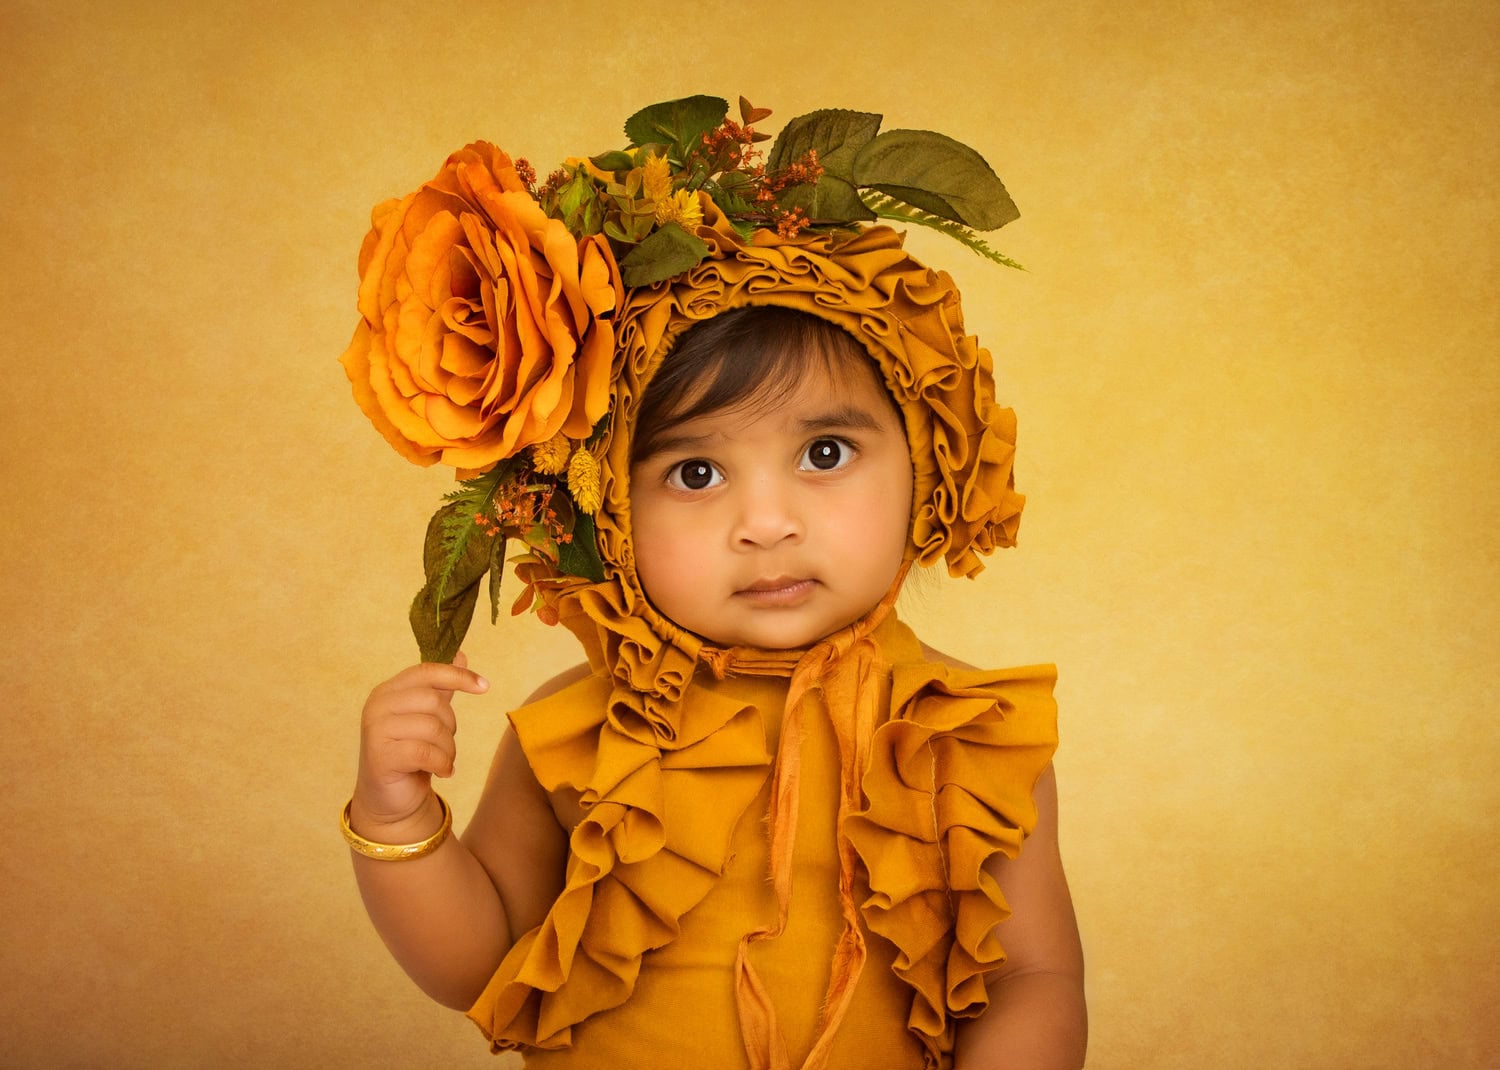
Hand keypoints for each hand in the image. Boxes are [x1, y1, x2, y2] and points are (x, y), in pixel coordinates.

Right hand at [350, 652, 488, 840]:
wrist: (389, 798)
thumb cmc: (410, 754)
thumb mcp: (426, 717)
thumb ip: (441, 688)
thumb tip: (461, 654)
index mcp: (388, 691)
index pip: (426, 671)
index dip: (458, 676)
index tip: (485, 686)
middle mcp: (377, 705)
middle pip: (434, 701)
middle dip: (451, 725)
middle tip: (446, 744)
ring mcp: (375, 730)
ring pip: (433, 728)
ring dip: (448, 748)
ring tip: (443, 760)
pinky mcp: (380, 756)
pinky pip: (426, 752)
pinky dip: (442, 763)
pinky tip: (442, 771)